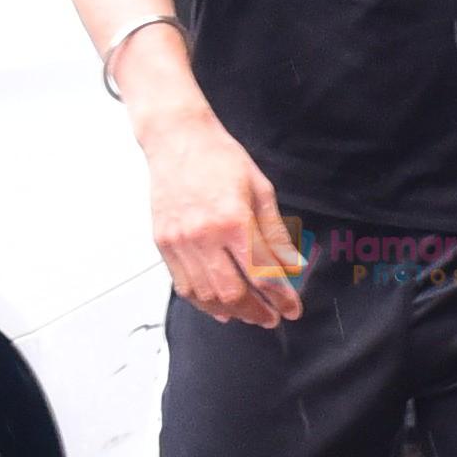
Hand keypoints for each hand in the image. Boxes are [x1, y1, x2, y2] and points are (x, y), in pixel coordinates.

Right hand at [132, 95, 299, 325]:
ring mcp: (180, 242)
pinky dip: (203, 303)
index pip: (262, 273)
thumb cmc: (220, 157)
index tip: (292, 309)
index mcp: (233, 220)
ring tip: (250, 316)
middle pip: (233, 293)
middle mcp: (204, 236)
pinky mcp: (163, 243)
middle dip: (257, 312)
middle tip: (272, 317)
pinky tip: (219, 308)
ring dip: (232, 312)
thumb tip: (293, 265)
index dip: (281, 297)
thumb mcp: (260, 189)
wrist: (176, 139)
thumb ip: (275, 233)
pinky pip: (183, 286)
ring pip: (206, 295)